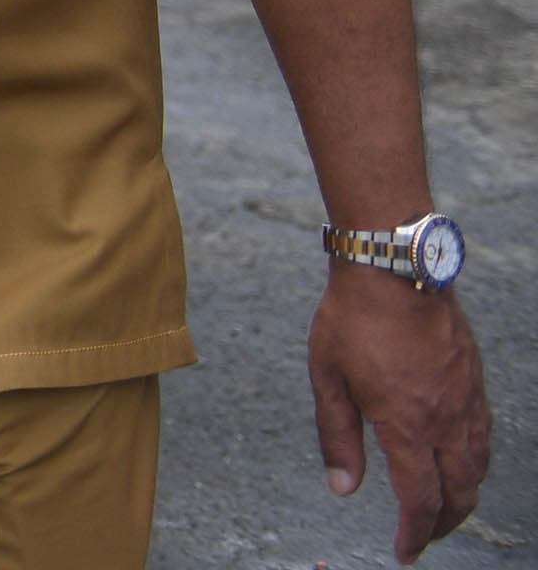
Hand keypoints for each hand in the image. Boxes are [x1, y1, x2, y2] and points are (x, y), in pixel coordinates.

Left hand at [310, 266, 487, 559]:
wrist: (394, 270)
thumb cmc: (353, 319)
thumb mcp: (328, 379)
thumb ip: (337, 437)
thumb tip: (343, 487)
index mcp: (407, 425)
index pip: (420, 499)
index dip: (414, 534)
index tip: (404, 551)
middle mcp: (446, 420)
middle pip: (458, 493)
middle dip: (442, 524)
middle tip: (423, 536)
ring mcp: (466, 401)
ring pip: (477, 468)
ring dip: (462, 496)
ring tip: (441, 507)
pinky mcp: (474, 382)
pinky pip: (482, 437)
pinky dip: (473, 463)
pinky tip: (458, 462)